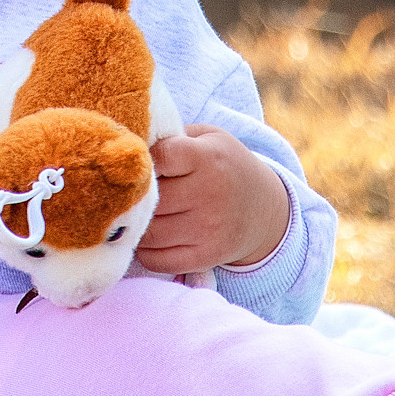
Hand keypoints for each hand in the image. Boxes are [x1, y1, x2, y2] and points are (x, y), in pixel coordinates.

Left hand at [135, 124, 291, 274]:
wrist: (264, 209)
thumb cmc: (223, 165)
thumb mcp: (207, 138)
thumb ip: (171, 135)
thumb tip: (130, 140)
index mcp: (207, 158)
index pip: (158, 157)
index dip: (141, 159)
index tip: (138, 162)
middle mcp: (208, 194)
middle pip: (150, 198)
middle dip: (135, 195)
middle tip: (130, 191)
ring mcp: (207, 229)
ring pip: (149, 232)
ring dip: (137, 224)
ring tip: (137, 213)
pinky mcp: (205, 257)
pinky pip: (157, 260)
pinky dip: (144, 250)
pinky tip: (149, 235)